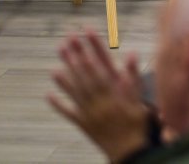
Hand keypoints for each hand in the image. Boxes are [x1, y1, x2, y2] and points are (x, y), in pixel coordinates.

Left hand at [48, 30, 149, 161]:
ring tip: (54, 63)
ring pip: (74, 91)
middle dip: (74, 57)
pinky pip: (69, 113)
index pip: (98, 67)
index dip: (90, 51)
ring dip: (64, 77)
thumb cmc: (137, 124)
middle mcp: (97, 100)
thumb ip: (133, 76)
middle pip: (83, 76)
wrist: (129, 151)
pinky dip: (58, 104)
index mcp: (112, 92)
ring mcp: (88, 112)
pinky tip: (48, 95)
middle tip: (66, 41)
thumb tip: (131, 53)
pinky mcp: (83, 124)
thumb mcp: (140, 99)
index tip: (82, 38)